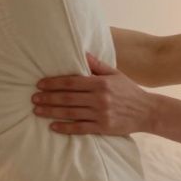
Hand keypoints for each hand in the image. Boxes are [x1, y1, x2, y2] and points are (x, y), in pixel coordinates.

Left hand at [32, 52, 156, 135]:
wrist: (147, 111)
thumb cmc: (129, 91)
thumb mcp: (115, 74)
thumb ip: (97, 65)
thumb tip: (81, 52)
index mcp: (101, 83)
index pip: (72, 82)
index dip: (54, 83)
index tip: (40, 84)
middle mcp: (99, 98)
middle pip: (68, 98)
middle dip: (48, 98)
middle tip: (33, 98)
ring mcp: (101, 114)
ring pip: (71, 113)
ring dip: (51, 112)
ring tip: (37, 111)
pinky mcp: (103, 128)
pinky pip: (80, 128)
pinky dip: (65, 127)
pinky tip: (53, 127)